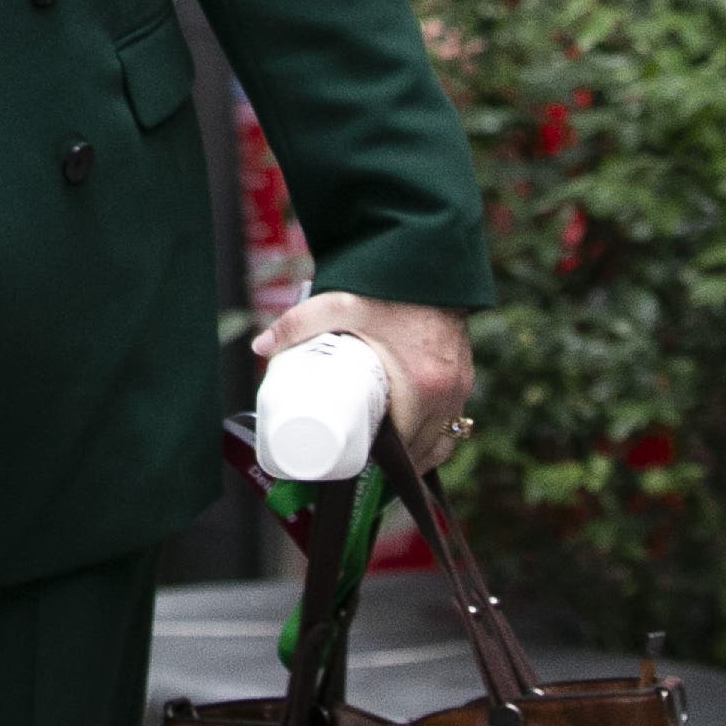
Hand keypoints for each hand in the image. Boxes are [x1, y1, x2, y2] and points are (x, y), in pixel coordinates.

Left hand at [254, 292, 473, 471]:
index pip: (404, 447)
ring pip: (444, 438)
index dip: (381, 463)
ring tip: (386, 458)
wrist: (429, 260)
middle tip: (362, 465)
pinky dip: (438, 433)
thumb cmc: (387, 287)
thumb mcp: (339, 304)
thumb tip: (260, 347)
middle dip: (396, 463)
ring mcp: (461, 386)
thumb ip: (296, 323)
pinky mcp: (465, 375)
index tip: (356, 465)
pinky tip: (417, 437)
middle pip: (425, 449)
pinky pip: (455, 420)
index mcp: (423, 387)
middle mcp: (448, 393)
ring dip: (419, 452)